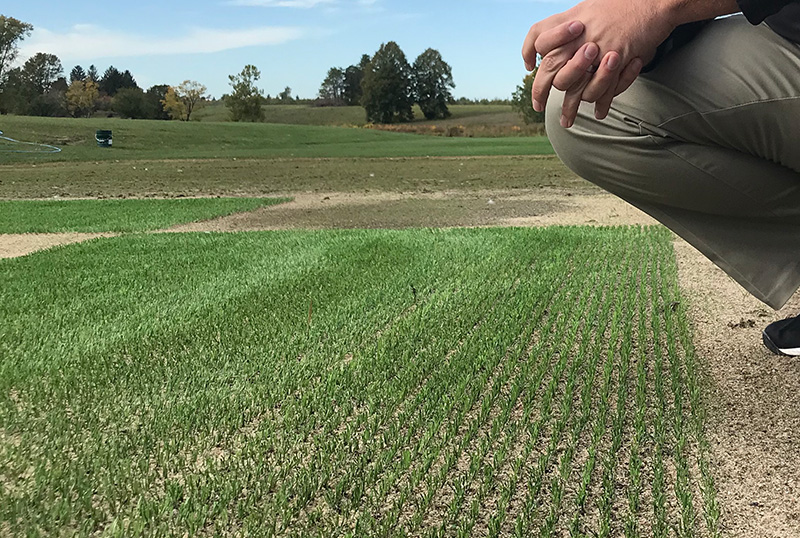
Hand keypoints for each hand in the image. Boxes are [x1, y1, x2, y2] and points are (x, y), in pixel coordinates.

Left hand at [522, 0, 676, 123]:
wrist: (655, 1)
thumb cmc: (624, 5)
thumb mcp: (590, 8)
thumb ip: (571, 25)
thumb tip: (554, 43)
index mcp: (570, 22)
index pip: (539, 41)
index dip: (528, 54)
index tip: (529, 70)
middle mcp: (579, 36)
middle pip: (549, 69)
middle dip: (540, 92)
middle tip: (538, 107)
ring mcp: (597, 48)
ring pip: (574, 86)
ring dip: (569, 108)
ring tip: (566, 122)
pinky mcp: (617, 58)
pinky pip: (603, 88)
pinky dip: (600, 104)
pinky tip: (598, 113)